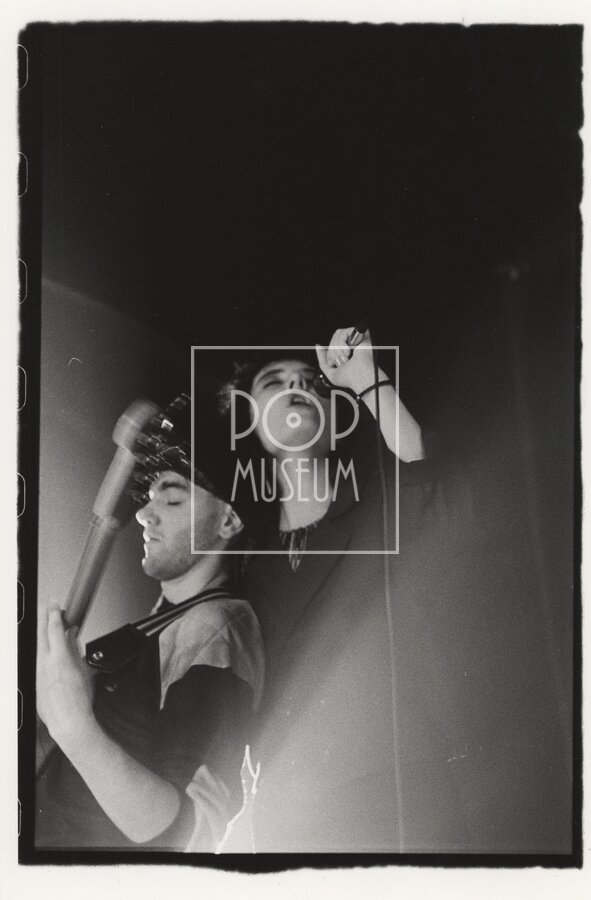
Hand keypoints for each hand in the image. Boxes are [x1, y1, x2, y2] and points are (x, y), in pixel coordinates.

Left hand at [37, 605, 95, 746]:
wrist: (69, 722)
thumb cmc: (79, 701)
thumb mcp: (84, 669)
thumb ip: (76, 648)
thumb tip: (72, 635)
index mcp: (59, 658)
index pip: (54, 628)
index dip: (55, 613)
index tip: (57, 607)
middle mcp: (44, 663)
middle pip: (41, 632)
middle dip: (45, 617)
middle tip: (49, 607)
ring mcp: (36, 672)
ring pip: (36, 646)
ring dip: (42, 633)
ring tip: (47, 626)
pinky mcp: (33, 681)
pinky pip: (35, 660)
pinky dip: (41, 650)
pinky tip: (47, 650)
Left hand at [315, 326, 376, 394]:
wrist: (360, 378)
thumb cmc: (348, 378)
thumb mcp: (330, 372)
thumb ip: (322, 359)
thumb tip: (318, 345)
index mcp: (345, 352)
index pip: (332, 344)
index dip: (329, 353)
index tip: (334, 363)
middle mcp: (351, 345)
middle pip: (333, 339)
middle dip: (333, 352)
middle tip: (341, 361)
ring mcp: (356, 339)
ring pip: (337, 334)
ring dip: (337, 348)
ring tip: (345, 357)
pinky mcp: (361, 335)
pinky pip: (344, 332)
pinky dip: (341, 343)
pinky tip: (348, 352)